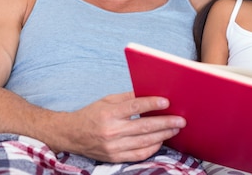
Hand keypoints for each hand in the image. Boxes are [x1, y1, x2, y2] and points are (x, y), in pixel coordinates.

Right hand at [55, 92, 184, 162]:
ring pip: (144, 142)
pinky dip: (152, 148)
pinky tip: (161, 140)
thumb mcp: (107, 100)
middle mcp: (111, 131)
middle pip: (144, 127)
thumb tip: (151, 93)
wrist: (71, 135)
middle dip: (165, 123)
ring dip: (163, 135)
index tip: (167, 102)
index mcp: (109, 113)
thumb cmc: (92, 114)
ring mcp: (113, 147)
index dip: (152, 104)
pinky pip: (138, 155)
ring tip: (175, 129)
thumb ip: (129, 97)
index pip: (135, 107)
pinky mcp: (114, 158)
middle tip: (180, 120)